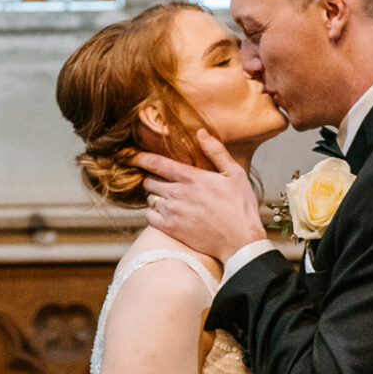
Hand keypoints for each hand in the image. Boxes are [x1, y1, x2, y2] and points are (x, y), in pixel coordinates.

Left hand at [135, 132, 266, 262]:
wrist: (240, 241)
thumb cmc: (240, 207)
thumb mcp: (235, 174)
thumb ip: (216, 151)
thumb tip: (201, 132)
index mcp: (191, 178)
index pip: (157, 163)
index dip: (141, 158)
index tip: (132, 157)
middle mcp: (177, 193)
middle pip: (150, 181)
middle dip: (153, 180)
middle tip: (163, 183)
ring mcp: (172, 212)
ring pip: (150, 199)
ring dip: (155, 197)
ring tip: (169, 200)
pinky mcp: (170, 229)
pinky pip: (149, 217)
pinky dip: (153, 213)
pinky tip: (165, 214)